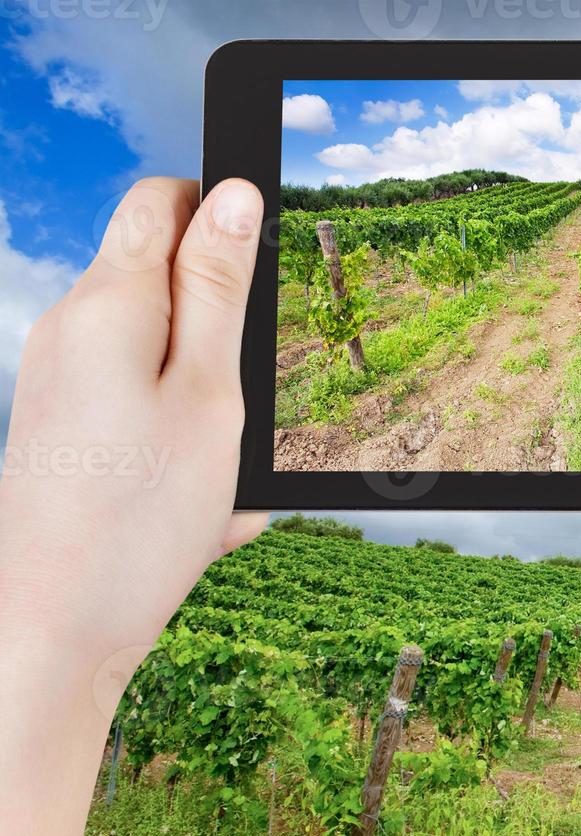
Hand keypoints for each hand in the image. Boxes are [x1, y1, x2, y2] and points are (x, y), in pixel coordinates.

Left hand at [0, 177, 266, 835]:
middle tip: (250, 406)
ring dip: (211, 403)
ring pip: (161, 358)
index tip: (261, 269)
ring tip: (224, 477)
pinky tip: (199, 508)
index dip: (217, 211)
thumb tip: (232, 196)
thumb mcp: (211, 394)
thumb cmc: (140, 518)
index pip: (158, 199)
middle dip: (224, 332)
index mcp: (109, 305)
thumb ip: (220, 290)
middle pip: (162, 282)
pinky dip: (181, 445)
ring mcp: (60, 382)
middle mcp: (70, 331)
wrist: (53, 628)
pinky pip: (141, 413)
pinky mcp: (64, 429)